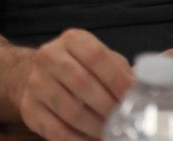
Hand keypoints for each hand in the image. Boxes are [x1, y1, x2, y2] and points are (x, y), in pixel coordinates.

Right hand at [12, 29, 132, 140]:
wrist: (34, 75)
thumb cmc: (78, 69)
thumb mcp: (98, 60)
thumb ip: (119, 71)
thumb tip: (143, 90)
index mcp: (71, 40)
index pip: (96, 57)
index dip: (118, 80)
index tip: (134, 98)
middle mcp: (49, 56)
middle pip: (82, 84)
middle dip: (109, 107)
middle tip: (127, 122)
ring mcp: (35, 83)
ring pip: (70, 110)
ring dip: (96, 127)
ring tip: (112, 134)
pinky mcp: (28, 108)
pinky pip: (56, 131)